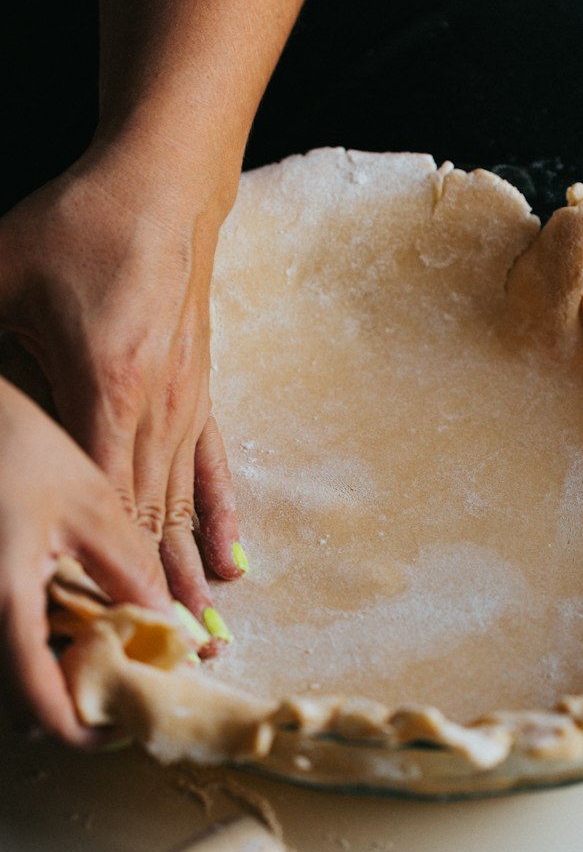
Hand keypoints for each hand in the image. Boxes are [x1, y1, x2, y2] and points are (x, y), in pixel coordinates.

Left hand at [0, 140, 243, 620]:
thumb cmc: (80, 224)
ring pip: (183, 506)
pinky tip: (233, 564)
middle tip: (161, 667)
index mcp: (103, 388)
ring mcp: (184, 404)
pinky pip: (213, 469)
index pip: (99, 501)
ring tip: (205, 639)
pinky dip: (220, 520)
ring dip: (189, 575)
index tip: (99, 632)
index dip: (98, 571)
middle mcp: (154, 410)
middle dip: (151, 598)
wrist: (163, 184)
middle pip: (148, 521)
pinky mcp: (199, 391)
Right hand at [0, 377, 173, 743]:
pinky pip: (3, 642)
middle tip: (119, 686)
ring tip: (99, 651)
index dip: (85, 730)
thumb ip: (129, 573)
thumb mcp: (90, 507)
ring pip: (8, 674)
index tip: (125, 726)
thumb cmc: (18, 448)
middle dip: (70, 705)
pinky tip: (62, 620)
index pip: (41, 705)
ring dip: (50, 677)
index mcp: (4, 602)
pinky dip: (33, 647)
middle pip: (20, 701)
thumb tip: (171, 628)